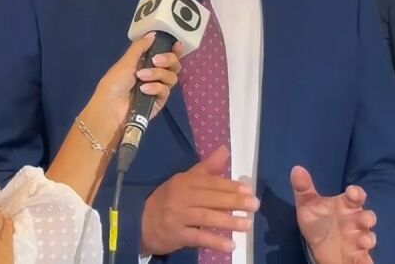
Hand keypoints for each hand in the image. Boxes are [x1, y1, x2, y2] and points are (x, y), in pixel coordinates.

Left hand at [89, 32, 181, 126]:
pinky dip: (156, 88)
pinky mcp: (159, 102)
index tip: (177, 44)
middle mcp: (153, 74)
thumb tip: (152, 34)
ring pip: (172, 77)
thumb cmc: (114, 83)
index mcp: (144, 63)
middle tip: (156, 60)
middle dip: (168, 59)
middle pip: (173, 64)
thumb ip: (140, 47)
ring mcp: (157, 88)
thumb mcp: (126, 62)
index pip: (164, 54)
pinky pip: (166, 91)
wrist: (110, 109)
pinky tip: (144, 89)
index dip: (173, 49)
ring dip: (158, 74)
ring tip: (142, 77)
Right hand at [141, 147, 258, 255]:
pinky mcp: (177, 235)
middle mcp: (181, 197)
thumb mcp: (184, 180)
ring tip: (247, 225)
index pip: (210, 182)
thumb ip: (207, 168)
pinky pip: (198, 237)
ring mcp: (178, 216)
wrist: (140, 221)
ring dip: (228, 221)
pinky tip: (231, 245)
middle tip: (254, 205)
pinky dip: (215, 241)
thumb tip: (225, 149)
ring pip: (206, 217)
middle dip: (233, 202)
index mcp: (185, 181)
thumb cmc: (168, 200)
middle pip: (210, 198)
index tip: (248, 189)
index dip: (230, 186)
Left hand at [292, 166, 376, 263]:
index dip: (356, 193)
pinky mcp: (358, 254)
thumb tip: (296, 169)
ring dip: (367, 237)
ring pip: (369, 236)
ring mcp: (359, 238)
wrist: (323, 250)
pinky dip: (363, 256)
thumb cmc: (319, 223)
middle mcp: (355, 221)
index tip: (352, 192)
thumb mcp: (308, 206)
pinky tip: (360, 254)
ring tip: (362, 240)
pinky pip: (365, 256)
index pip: (355, 196)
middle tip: (364, 218)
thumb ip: (303, 188)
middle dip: (367, 217)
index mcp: (345, 206)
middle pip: (367, 217)